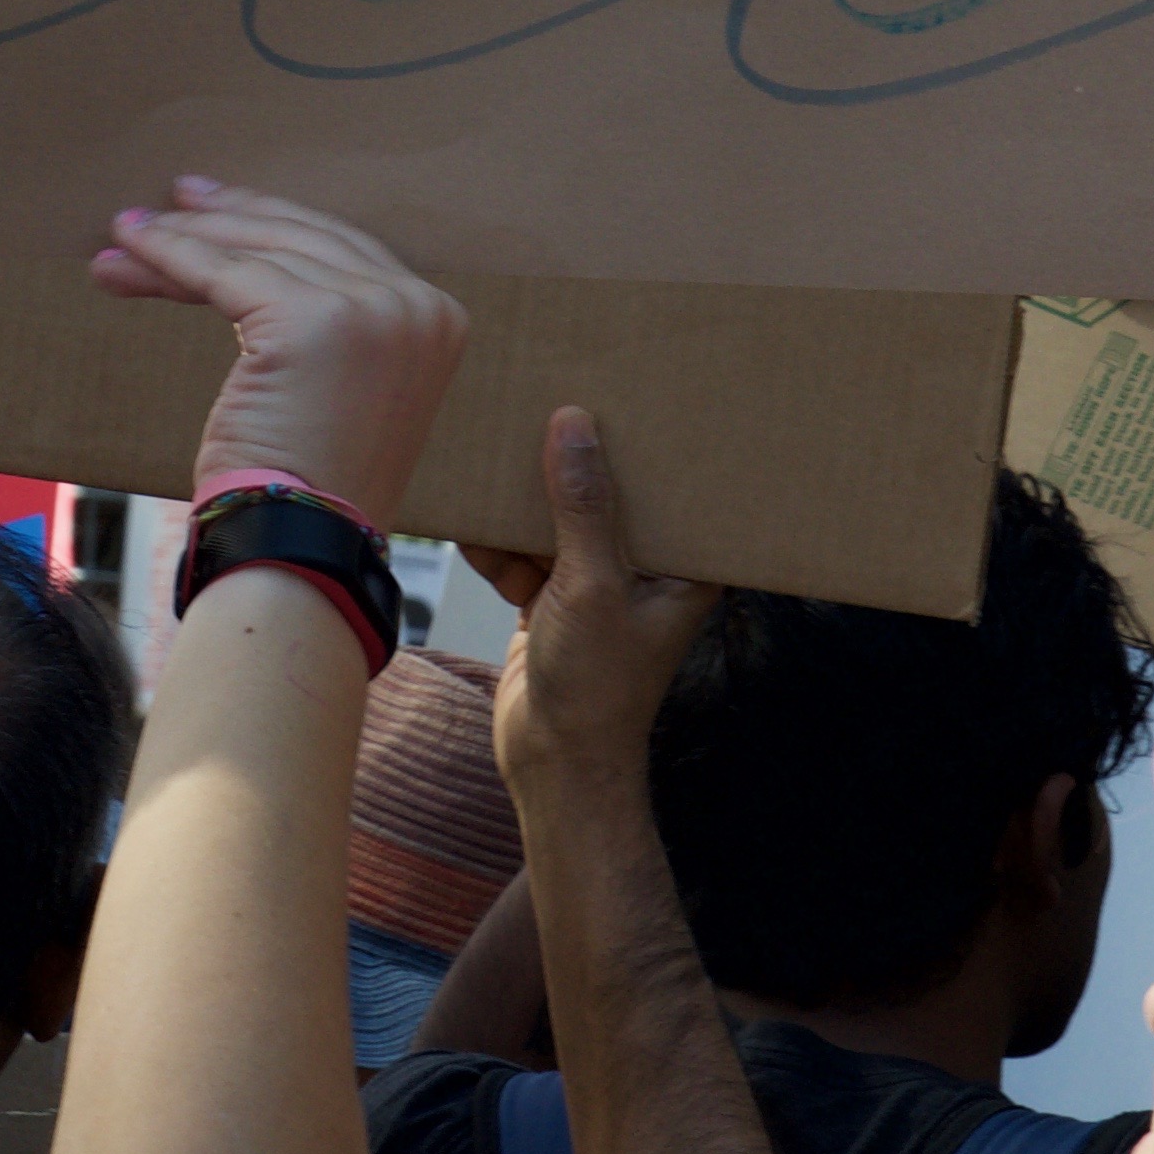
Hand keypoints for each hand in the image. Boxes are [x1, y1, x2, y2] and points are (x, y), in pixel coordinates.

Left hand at [90, 178, 465, 519]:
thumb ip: (327, 321)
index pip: (339, 250)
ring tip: (125, 235)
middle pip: (298, 240)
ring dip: (181, 240)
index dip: (270, 223)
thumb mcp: (337, 385)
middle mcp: (416, 305)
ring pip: (255, 252)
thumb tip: (246, 265)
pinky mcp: (313, 318)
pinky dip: (170, 255)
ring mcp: (372, 309)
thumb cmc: (310, 485)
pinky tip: (131, 249)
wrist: (302, 543)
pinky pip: (223, 272)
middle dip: (221, 223)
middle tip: (162, 207)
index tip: (215, 206)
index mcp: (437, 318)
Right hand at [475, 405, 720, 797]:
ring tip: (494, 460)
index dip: (651, 444)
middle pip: (607, 496)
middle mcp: (643, 567)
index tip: (628, 390)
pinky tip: (470, 523)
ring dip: (523, 505)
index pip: (673, 486)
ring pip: (556, 520)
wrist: (553, 763)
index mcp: (683, 564)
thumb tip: (573, 424)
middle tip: (546, 405)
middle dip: (573, 463)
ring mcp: (594, 582)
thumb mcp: (592, 586)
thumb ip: (583, 507)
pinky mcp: (550, 598)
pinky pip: (521, 553)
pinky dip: (497, 544)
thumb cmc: (598, 689)